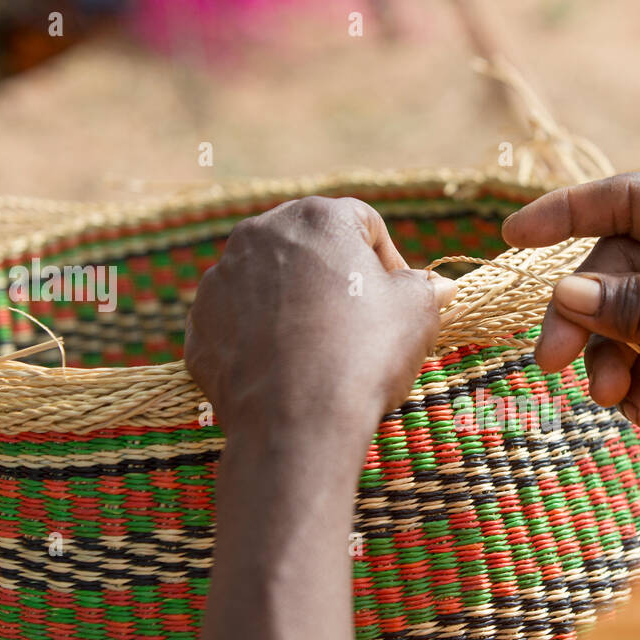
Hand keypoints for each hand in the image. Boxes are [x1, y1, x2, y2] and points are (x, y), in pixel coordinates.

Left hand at [185, 196, 457, 447]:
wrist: (294, 421)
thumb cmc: (362, 356)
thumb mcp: (417, 313)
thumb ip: (425, 288)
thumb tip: (438, 287)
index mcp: (317, 217)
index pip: (364, 223)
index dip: (388, 261)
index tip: (398, 299)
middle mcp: (260, 233)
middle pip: (310, 247)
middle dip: (337, 278)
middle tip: (361, 323)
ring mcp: (221, 278)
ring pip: (270, 282)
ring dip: (296, 305)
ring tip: (323, 350)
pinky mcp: (201, 323)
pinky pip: (240, 322)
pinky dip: (262, 338)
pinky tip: (288, 370)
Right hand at [503, 173, 639, 475]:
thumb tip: (566, 292)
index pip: (631, 202)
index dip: (569, 211)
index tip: (513, 237)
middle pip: (616, 273)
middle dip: (585, 318)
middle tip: (550, 363)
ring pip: (625, 323)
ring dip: (611, 362)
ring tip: (619, 402)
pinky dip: (638, 388)